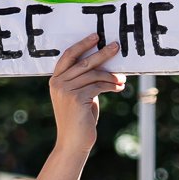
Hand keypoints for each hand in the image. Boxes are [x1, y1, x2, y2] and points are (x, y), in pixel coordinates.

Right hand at [47, 35, 124, 154]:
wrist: (73, 142)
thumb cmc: (79, 119)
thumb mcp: (79, 96)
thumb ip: (84, 81)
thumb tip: (104, 66)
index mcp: (55, 80)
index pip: (68, 56)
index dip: (82, 45)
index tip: (96, 37)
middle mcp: (58, 83)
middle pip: (83, 62)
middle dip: (102, 53)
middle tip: (116, 46)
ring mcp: (66, 91)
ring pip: (93, 74)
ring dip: (111, 75)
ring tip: (122, 78)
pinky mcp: (77, 99)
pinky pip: (98, 86)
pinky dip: (111, 85)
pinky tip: (119, 87)